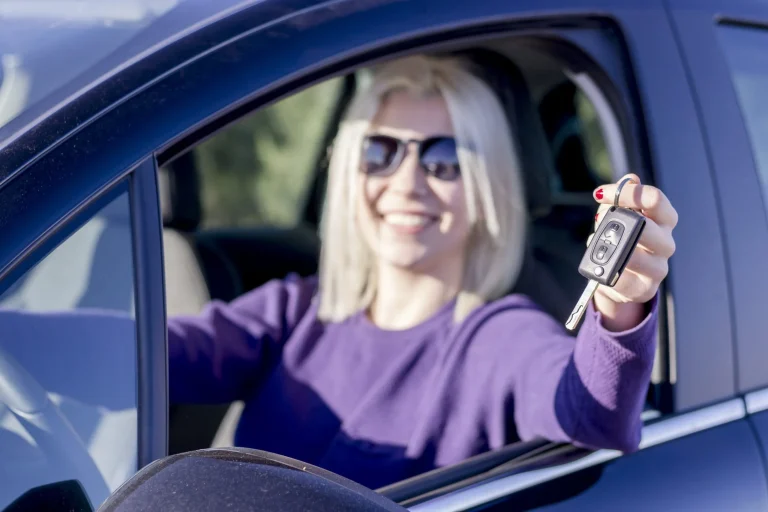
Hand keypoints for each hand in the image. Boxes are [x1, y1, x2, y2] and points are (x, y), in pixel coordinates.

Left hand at [588, 174, 677, 329]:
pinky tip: (601, 266)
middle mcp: (666, 243)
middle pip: (647, 228)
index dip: (628, 193)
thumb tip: (631, 178)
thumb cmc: (620, 240)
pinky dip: (609, 272)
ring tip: (598, 246)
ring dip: (612, 250)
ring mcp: (658, 268)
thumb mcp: (618, 215)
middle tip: (600, 223)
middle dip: (620, 224)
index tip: (601, 194)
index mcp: (663, 221)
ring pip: (636, 257)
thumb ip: (622, 197)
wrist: (615, 276)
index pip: (656, 200)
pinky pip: (625, 280)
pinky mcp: (644, 289)